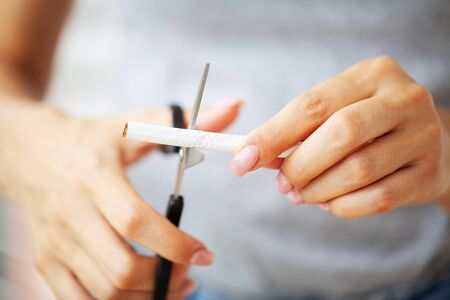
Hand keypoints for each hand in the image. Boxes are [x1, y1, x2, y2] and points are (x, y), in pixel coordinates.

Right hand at [0, 98, 241, 298]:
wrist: (30, 153)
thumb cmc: (88, 140)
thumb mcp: (130, 124)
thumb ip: (182, 122)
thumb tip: (234, 109)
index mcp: (95, 179)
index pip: (136, 222)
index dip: (175, 244)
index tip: (205, 253)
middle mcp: (71, 215)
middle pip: (121, 267)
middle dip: (165, 278)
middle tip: (191, 271)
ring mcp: (55, 243)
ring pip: (104, 291)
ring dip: (147, 296)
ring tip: (174, 283)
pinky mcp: (45, 261)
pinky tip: (140, 292)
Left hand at [230, 55, 449, 217]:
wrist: (429, 144)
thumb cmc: (367, 125)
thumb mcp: (336, 110)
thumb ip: (297, 128)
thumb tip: (251, 154)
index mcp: (371, 74)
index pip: (312, 104)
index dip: (272, 134)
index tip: (242, 159)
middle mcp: (403, 99)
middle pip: (340, 134)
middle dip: (300, 165)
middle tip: (281, 183)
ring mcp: (422, 137)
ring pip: (358, 170)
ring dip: (318, 190)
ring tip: (301, 194)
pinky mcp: (429, 174)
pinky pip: (378, 199)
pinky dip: (343, 206)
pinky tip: (329, 203)